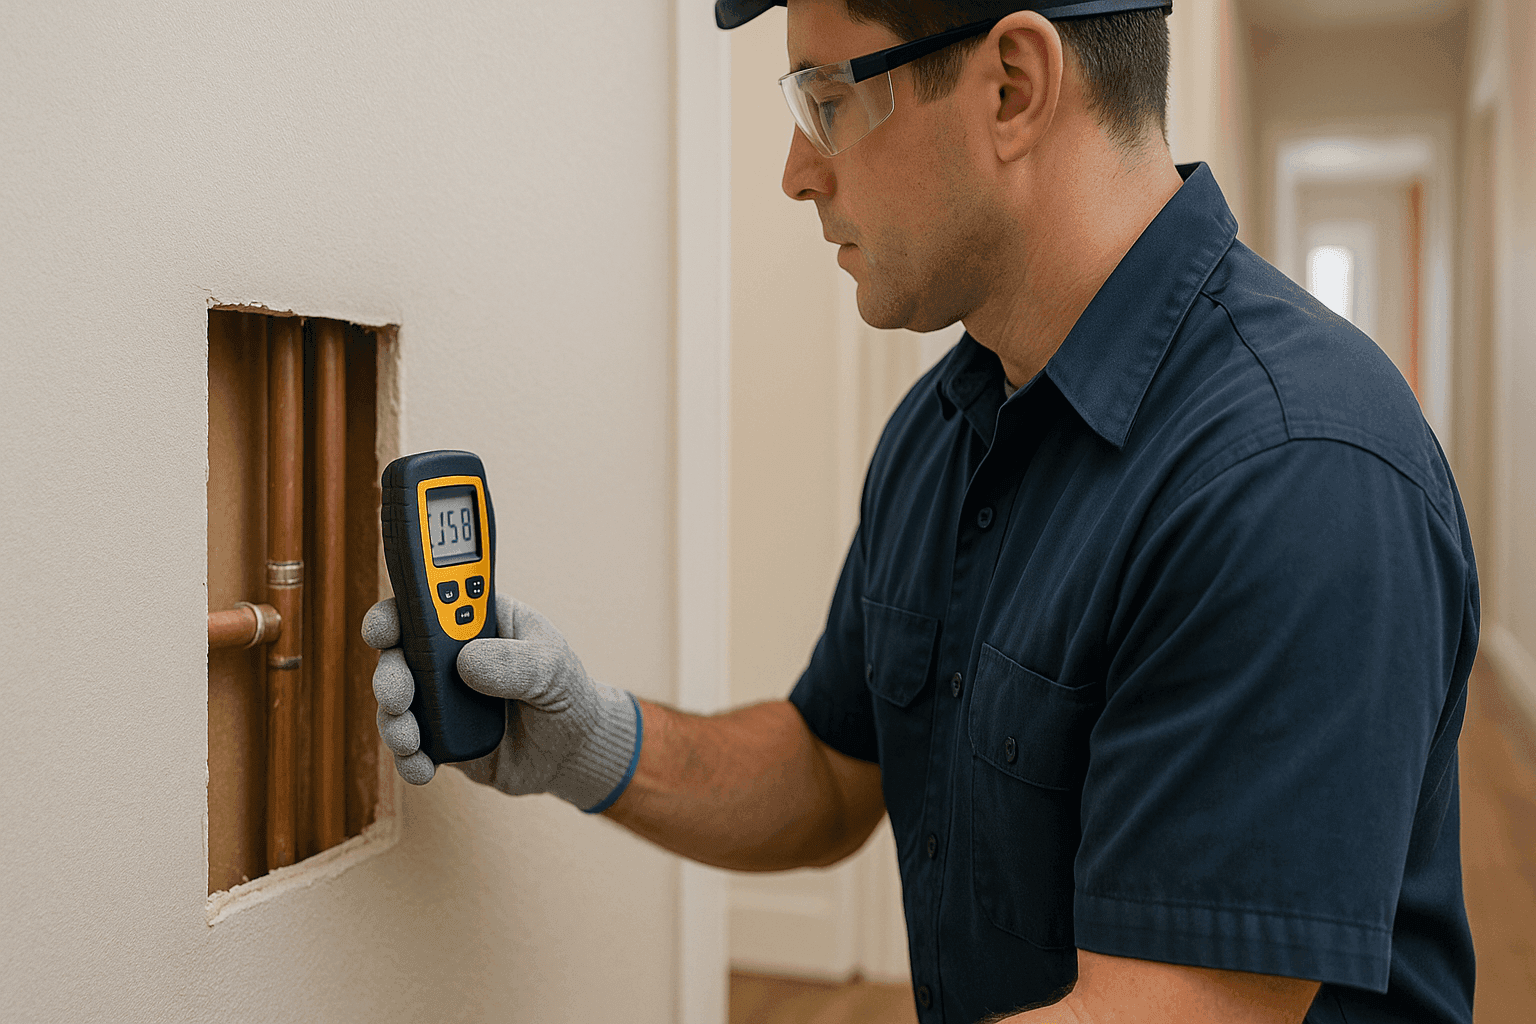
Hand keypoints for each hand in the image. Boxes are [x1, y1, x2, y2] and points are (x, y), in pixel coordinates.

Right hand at [360, 595, 640, 810]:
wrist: (573, 752)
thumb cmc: (566, 692)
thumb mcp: (554, 666)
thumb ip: (517, 661)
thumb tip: (468, 662)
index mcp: (476, 619)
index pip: (426, 601)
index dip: (397, 609)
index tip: (383, 629)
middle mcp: (449, 655)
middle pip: (398, 652)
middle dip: (389, 673)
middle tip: (398, 695)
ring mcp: (440, 698)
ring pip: (395, 702)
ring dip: (393, 720)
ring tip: (411, 740)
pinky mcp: (439, 738)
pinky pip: (409, 746)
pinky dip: (408, 758)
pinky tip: (423, 767)